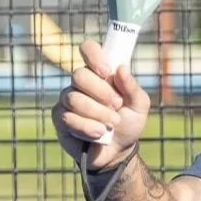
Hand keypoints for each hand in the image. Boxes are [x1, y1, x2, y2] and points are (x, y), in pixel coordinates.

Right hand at [53, 39, 149, 170]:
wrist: (118, 151)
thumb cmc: (128, 124)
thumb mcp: (139, 106)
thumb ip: (132, 87)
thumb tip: (121, 68)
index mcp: (99, 73)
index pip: (88, 49)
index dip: (94, 56)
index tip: (107, 72)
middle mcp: (80, 83)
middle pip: (79, 75)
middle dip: (101, 92)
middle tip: (117, 106)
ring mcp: (68, 99)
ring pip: (74, 99)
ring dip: (98, 113)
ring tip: (112, 124)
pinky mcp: (60, 118)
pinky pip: (68, 118)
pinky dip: (88, 127)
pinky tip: (99, 134)